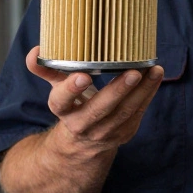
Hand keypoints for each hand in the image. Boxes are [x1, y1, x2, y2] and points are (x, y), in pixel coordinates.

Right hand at [25, 45, 164, 155]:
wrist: (84, 142)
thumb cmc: (73, 105)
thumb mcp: (58, 88)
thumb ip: (48, 69)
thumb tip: (36, 50)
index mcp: (62, 110)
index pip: (61, 101)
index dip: (70, 89)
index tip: (82, 75)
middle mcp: (82, 124)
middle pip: (99, 109)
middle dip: (116, 91)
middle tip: (133, 73)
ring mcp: (104, 131)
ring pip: (124, 112)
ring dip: (142, 90)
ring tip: (154, 69)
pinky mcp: (124, 132)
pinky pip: (138, 113)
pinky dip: (149, 93)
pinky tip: (156, 76)